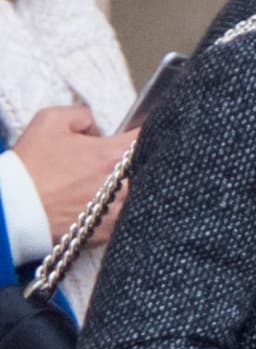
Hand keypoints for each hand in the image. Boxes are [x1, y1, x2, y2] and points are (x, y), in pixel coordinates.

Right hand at [12, 106, 139, 246]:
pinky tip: (97, 204)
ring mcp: (118, 212)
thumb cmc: (31, 166)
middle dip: (133, 163)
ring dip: (126, 188)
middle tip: (113, 162)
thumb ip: (82, 116)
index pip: (145, 139)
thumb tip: (96, 126)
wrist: (16, 208)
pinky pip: (123, 216)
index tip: (137, 134)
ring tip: (102, 185)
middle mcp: (123, 186)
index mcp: (112, 156)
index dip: (144, 133)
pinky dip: (115, 209)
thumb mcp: (50, 121)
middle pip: (146, 169)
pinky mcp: (108, 232)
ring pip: (137, 195)